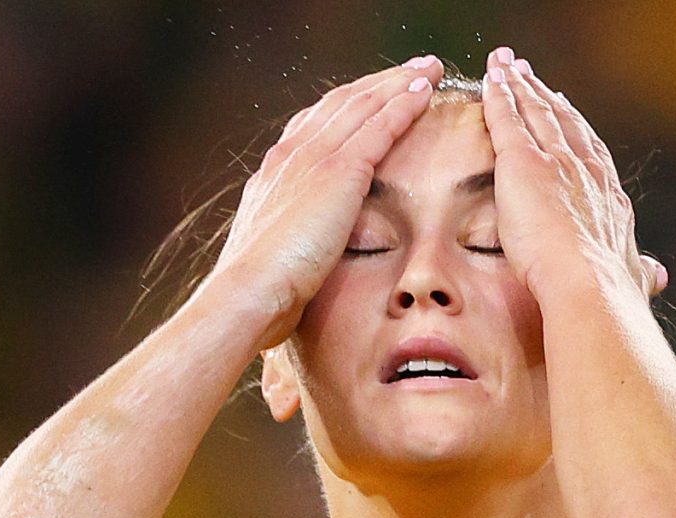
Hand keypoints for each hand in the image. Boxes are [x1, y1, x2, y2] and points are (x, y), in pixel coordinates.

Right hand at [207, 57, 443, 348]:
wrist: (248, 291)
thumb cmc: (259, 291)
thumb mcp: (273, 255)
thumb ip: (290, 240)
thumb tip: (299, 255)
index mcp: (276, 173)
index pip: (316, 124)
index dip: (348, 106)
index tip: (371, 95)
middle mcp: (292, 154)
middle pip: (342, 103)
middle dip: (378, 83)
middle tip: (410, 69)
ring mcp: (315, 158)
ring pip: (364, 105)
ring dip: (398, 82)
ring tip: (427, 68)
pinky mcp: (340, 171)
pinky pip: (379, 126)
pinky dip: (403, 103)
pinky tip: (424, 92)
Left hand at [482, 48, 668, 306]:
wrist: (592, 285)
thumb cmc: (611, 292)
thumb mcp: (632, 276)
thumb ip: (640, 271)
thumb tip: (656, 275)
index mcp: (608, 195)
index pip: (588, 150)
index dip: (574, 126)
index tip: (564, 106)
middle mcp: (585, 169)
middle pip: (561, 121)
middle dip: (545, 95)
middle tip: (528, 73)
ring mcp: (556, 162)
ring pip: (535, 112)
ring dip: (520, 85)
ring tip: (506, 66)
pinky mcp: (524, 163)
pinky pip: (507, 119)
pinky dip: (499, 95)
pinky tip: (490, 79)